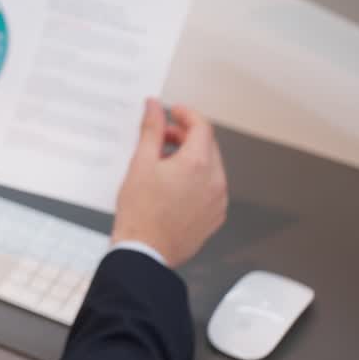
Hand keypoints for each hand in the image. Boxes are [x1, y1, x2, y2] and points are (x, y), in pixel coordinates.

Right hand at [111, 99, 227, 267]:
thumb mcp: (141, 163)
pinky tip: (173, 186)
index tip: (173, 112)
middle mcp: (214, 181)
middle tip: (163, 137)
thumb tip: (154, 108)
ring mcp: (217, 201)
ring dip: (191, 158)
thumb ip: (152, 130)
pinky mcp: (214, 216)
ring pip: (210, 167)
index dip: (186, 115)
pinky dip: (196, 180)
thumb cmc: (140, 212)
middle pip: (207, 146)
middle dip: (186, 136)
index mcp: (197, 164)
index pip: (201, 127)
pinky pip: (210, 189)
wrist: (145, 251)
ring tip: (164, 164)